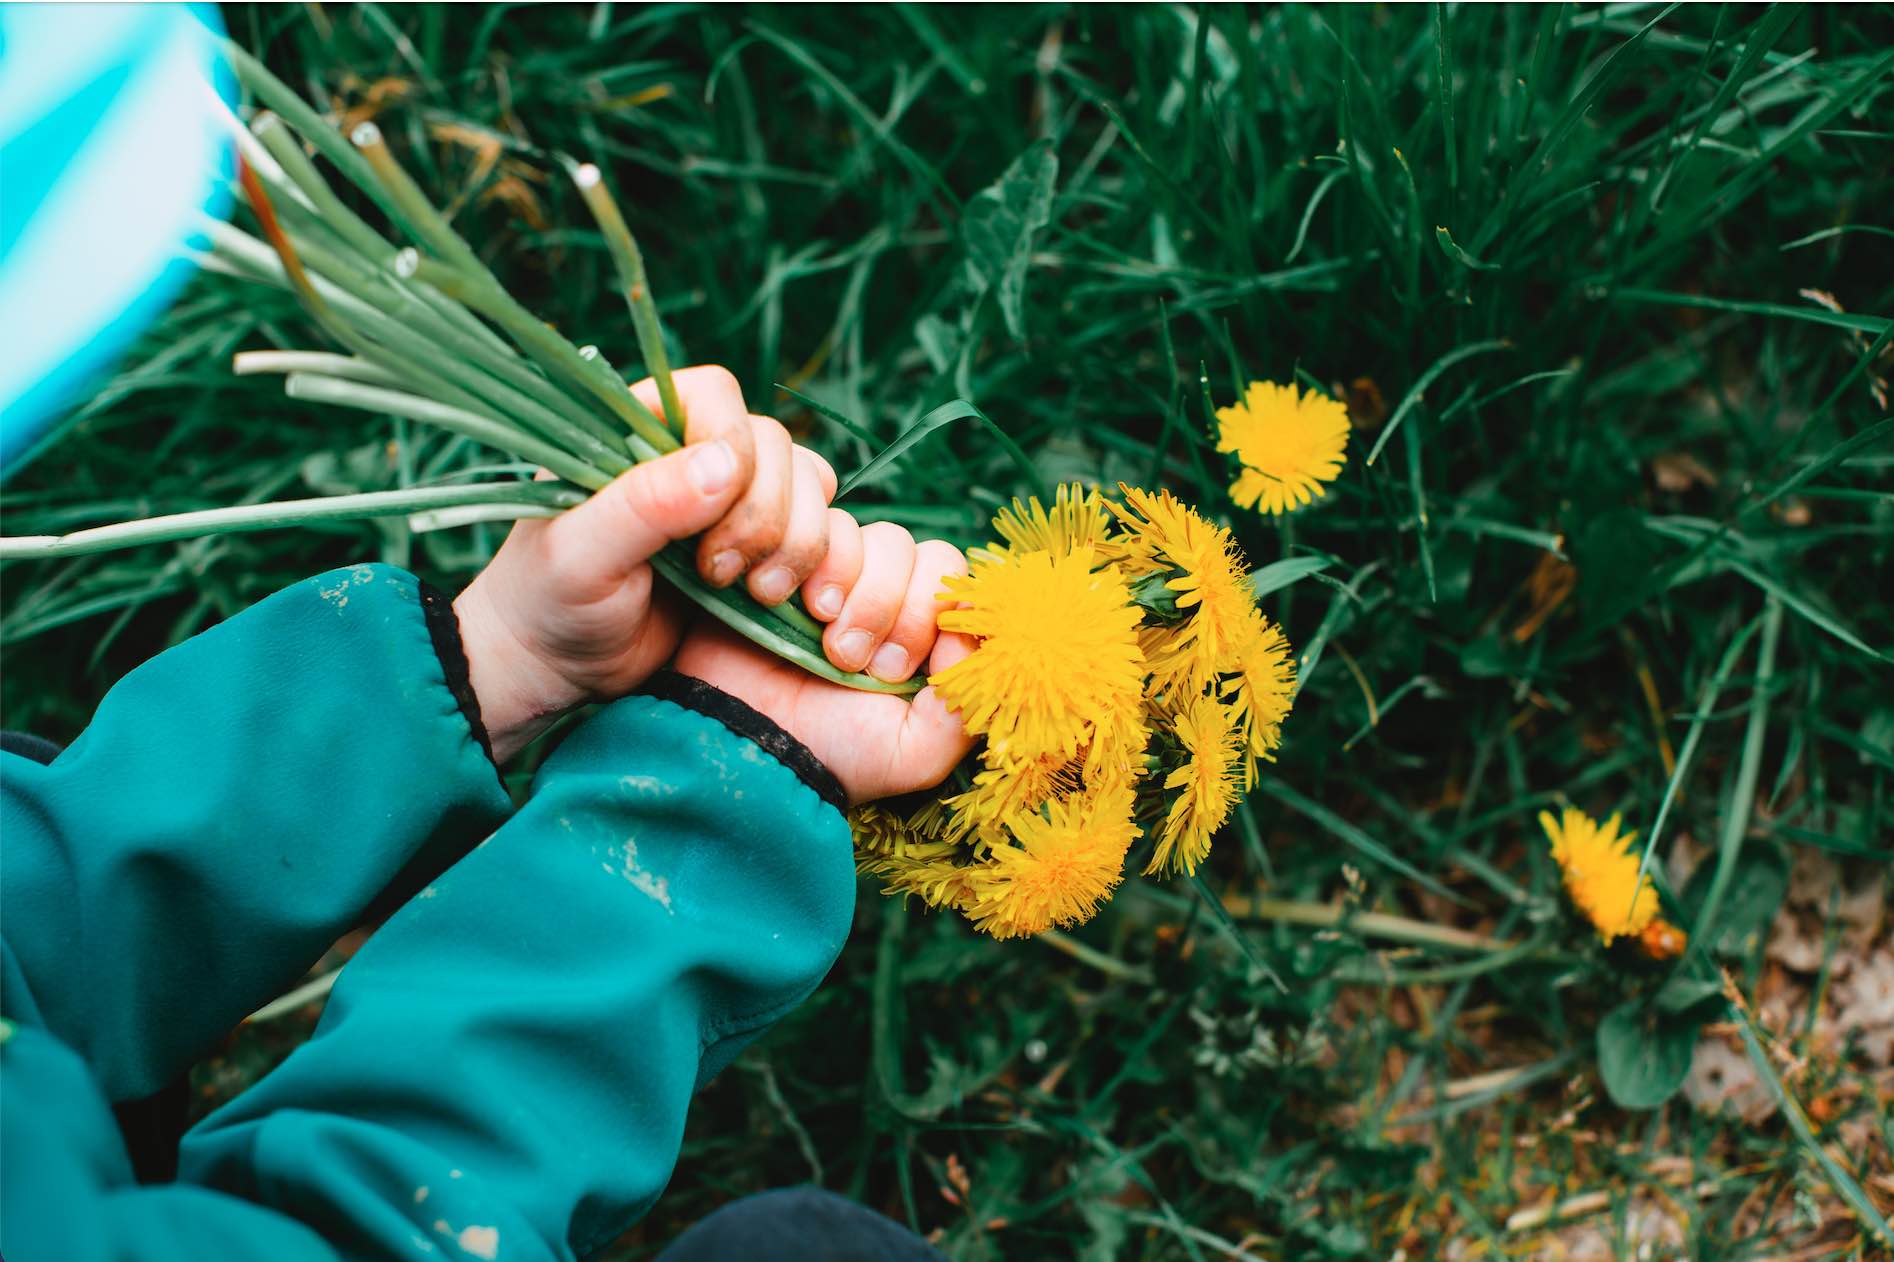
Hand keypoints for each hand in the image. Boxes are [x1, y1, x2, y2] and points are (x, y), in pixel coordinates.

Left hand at [455, 365, 840, 760]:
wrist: (559, 671)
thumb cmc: (549, 603)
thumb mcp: (580, 556)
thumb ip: (645, 505)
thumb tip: (725, 465)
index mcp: (638, 428)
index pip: (716, 396)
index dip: (733, 446)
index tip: (712, 519)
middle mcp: (692, 454)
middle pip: (775, 444)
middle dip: (766, 514)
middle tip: (721, 576)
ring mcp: (733, 502)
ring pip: (810, 485)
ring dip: (799, 542)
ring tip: (757, 596)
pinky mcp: (763, 551)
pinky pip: (823, 533)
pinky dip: (823, 565)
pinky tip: (796, 606)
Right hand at [672, 529, 975, 804]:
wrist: (743, 741)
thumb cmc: (831, 751)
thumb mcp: (916, 751)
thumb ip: (965, 702)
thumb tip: (968, 634)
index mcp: (925, 637)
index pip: (957, 585)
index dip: (932, 615)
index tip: (897, 669)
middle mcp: (890, 597)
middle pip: (924, 554)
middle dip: (891, 608)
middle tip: (852, 660)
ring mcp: (842, 574)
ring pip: (879, 537)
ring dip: (856, 590)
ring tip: (823, 642)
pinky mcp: (795, 557)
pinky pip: (827, 524)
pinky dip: (817, 563)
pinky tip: (788, 605)